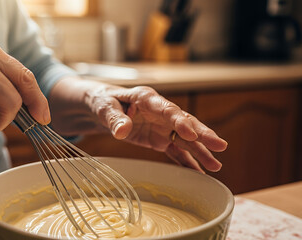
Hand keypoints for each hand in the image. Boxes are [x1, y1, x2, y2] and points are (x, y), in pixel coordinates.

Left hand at [85, 85, 226, 172]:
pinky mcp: (159, 139)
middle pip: (184, 123)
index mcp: (147, 98)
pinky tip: (199, 172)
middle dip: (202, 134)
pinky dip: (186, 162)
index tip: (191, 134)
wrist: (103, 108)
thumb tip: (122, 131)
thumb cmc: (104, 102)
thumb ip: (114, 119)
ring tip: (216, 165)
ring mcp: (162, 126)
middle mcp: (160, 112)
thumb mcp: (105, 107)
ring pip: (185, 139)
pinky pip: (175, 151)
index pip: (168, 110)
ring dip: (200, 151)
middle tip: (220, 146)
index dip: (180, 121)